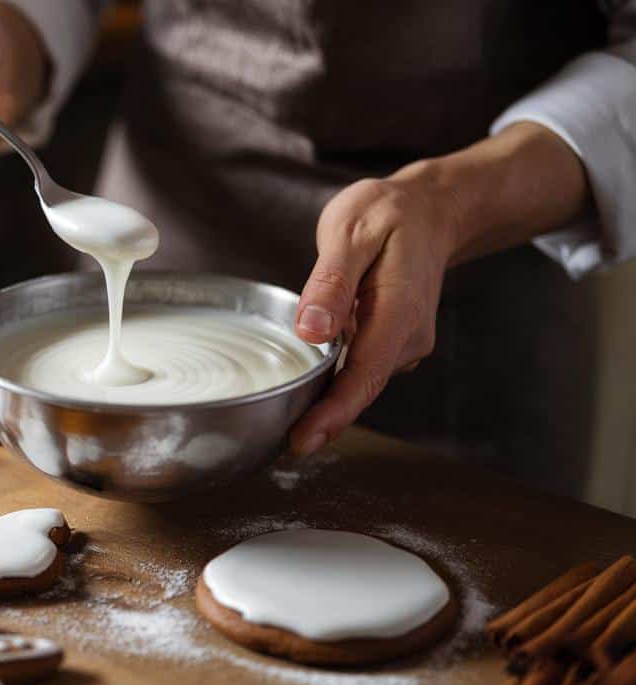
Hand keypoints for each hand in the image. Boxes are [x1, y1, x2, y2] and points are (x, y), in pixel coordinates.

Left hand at [288, 173, 459, 454]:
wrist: (432, 210)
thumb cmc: (389, 215)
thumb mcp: (352, 232)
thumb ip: (331, 282)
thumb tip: (311, 331)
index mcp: (398, 310)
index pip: (364, 375)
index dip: (333, 413)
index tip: (302, 441)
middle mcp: (407, 336)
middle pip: (361, 388)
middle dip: (324, 420)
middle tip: (283, 445)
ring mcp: (403, 342)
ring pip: (360, 382)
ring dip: (327, 405)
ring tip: (288, 427)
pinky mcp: (391, 342)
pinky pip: (360, 369)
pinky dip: (335, 383)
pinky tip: (307, 393)